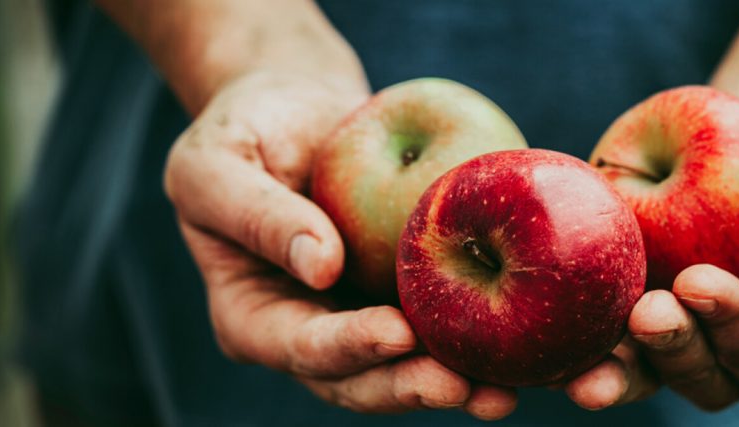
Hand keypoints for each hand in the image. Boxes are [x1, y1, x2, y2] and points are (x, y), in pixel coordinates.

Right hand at [164, 71, 516, 419]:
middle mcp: (310, 330)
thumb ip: (256, 215)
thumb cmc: (242, 130)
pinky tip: (522, 342)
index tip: (396, 333)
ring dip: (454, 382)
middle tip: (465, 387)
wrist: (297, 110)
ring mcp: (360, 317)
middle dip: (411, 386)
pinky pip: (441, 321)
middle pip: (360, 378)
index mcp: (253, 317)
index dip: (347, 347)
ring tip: (502, 391)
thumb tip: (321, 266)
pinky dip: (478, 336)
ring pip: (407, 366)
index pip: (299, 346)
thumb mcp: (215, 164)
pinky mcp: (404, 294)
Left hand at [564, 97, 738, 409]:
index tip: (703, 283)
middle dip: (675, 351)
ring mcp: (673, 329)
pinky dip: (574, 339)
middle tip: (648, 311)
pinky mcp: (625, 298)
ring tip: (590, 357)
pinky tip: (550, 332)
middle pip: (704, 377)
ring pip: (645, 372)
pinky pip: (599, 332)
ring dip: (619, 368)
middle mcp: (728, 348)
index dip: (738, 329)